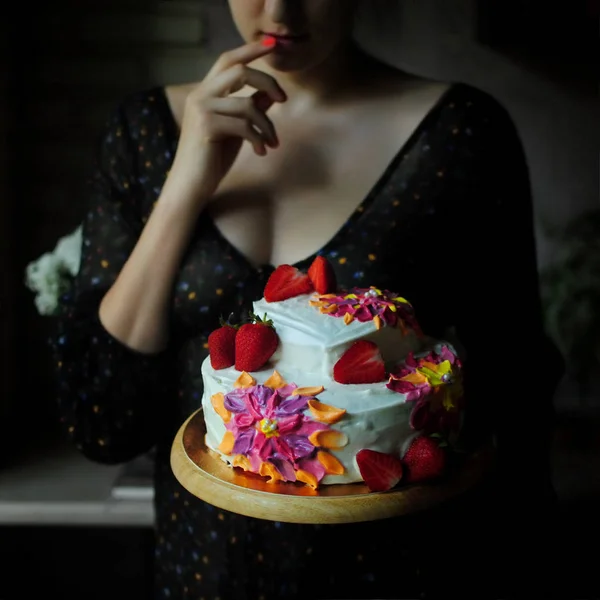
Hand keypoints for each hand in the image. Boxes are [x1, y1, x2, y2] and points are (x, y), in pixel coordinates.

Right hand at [169, 39, 286, 200]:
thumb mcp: (235, 131)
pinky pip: (244, 125)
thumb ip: (249, 110)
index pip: (228, 61)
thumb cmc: (212, 160)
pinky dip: (259, 139)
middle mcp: (200, 95)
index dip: (250, 50)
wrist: (190, 186)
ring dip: (267, 125)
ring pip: (248, 104)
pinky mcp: (206, 126)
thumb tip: (269, 93)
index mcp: (205, 93)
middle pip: (240, 71)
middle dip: (268, 82)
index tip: (271, 45)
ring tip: (272, 143)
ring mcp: (201, 109)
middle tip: (284, 101)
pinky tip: (261, 151)